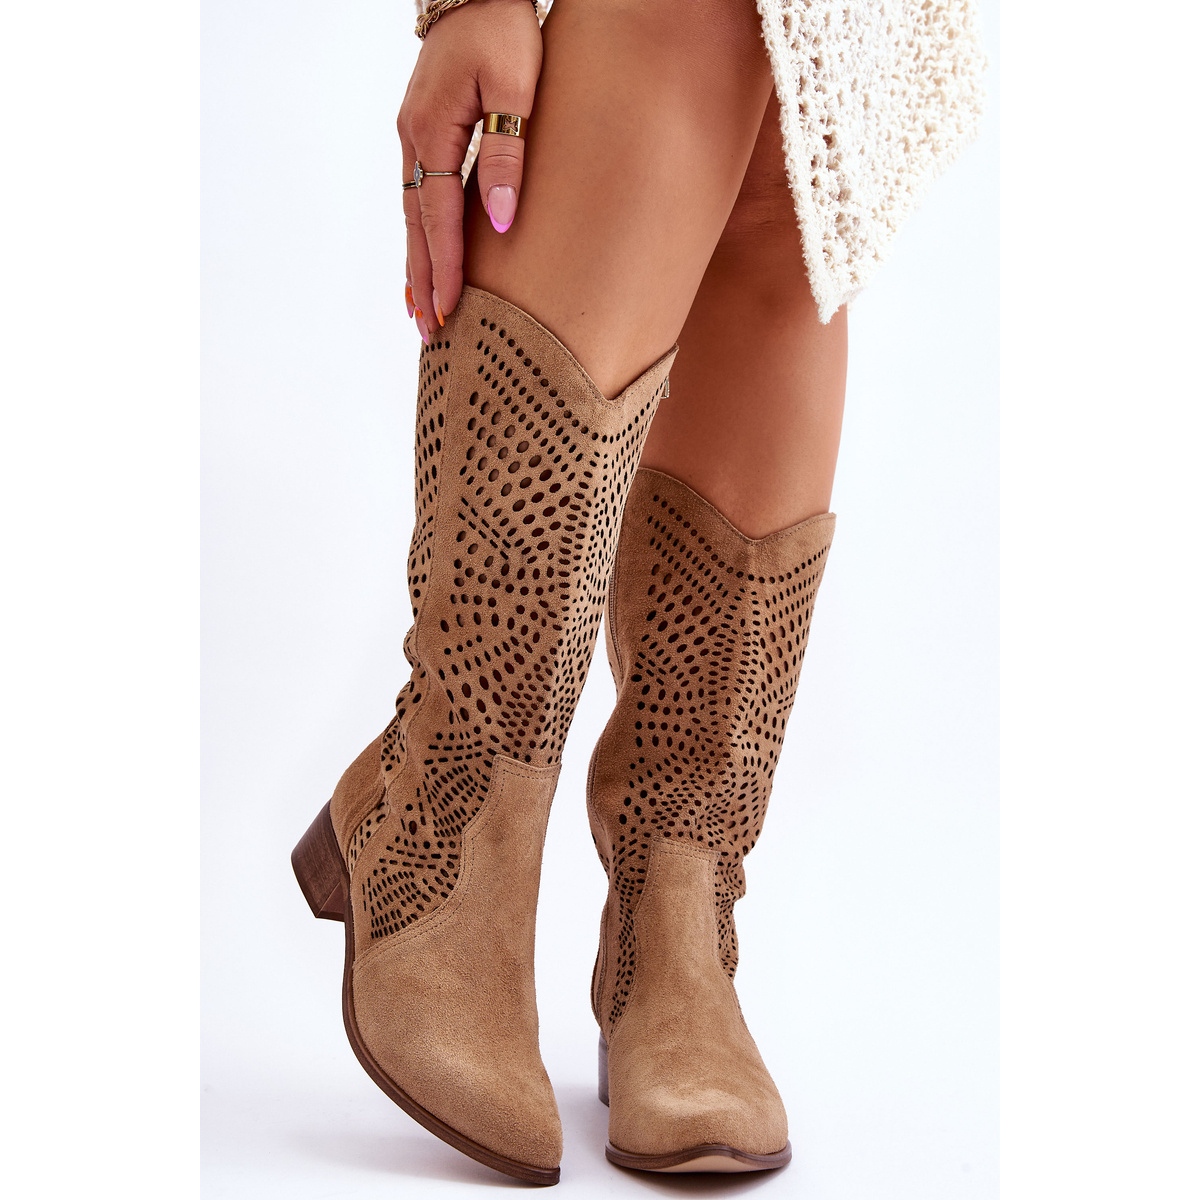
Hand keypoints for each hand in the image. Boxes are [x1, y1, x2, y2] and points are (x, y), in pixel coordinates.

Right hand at [397, 0, 541, 340]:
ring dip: (417, 264)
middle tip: (430, 333)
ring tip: (422, 310)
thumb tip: (500, 219)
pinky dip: (419, 233)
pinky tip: (425, 256)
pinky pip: (416, 196)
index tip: (449, 310)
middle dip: (424, 280)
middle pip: (415, 226)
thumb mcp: (515, 86)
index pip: (439, 217)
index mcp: (432, 130)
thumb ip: (507, 153)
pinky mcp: (422, 132)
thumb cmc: (504, 27)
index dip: (445, 268)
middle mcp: (413, 138)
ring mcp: (413, 135)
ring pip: (411, 214)